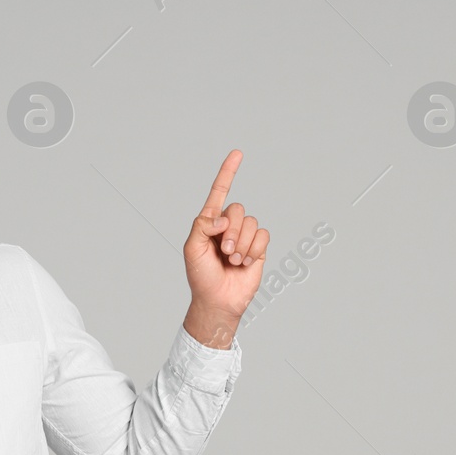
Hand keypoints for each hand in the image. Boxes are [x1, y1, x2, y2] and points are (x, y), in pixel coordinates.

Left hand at [183, 150, 267, 327]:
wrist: (219, 300)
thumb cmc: (201, 276)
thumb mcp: (191, 249)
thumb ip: (202, 226)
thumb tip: (223, 218)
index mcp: (209, 221)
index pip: (219, 191)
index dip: (228, 172)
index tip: (237, 154)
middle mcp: (228, 225)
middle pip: (237, 209)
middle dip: (231, 232)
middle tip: (224, 252)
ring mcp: (244, 236)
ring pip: (251, 223)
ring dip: (242, 245)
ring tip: (233, 261)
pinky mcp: (258, 248)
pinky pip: (263, 236)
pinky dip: (254, 250)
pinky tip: (245, 263)